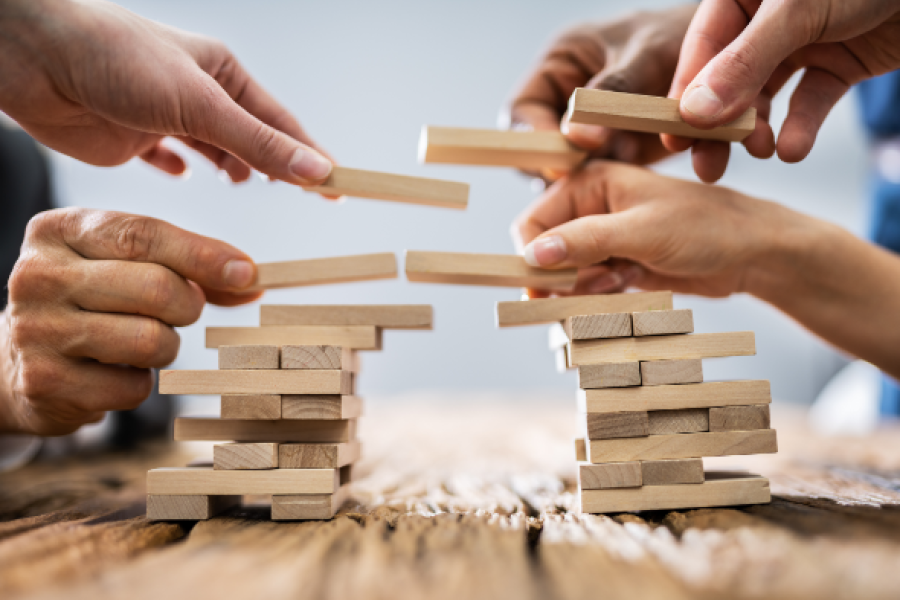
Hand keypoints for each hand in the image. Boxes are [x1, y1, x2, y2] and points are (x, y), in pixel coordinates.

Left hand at [0, 0, 331, 184]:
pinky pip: (164, 157)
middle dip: (277, 165)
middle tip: (307, 196)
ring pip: (212, 150)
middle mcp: (197, 94)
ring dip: (233, 168)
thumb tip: (317, 170)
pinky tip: (186, 175)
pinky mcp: (130, 138)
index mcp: (222, 74)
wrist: (32, 58)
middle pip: (251, 138)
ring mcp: (164, 116)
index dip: (312, 156)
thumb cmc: (117, 59)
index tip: (341, 186)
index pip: (280, 124)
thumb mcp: (201, 104)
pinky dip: (179, 167)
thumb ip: (258, 143)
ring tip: (250, 185)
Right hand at [0, 208, 262, 435]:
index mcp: (59, 231)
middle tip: (180, 313)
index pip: (144, 235)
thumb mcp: (127, 265)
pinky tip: (113, 372)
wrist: (18, 360)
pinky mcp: (44, 382)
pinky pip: (132, 387)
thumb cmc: (93, 301)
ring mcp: (35, 331)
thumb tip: (251, 278)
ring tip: (142, 342)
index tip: (246, 273)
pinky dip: (139, 384)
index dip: (203, 255)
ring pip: (149, 340)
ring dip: (165, 347)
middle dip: (187, 306)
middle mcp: (38, 276)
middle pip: (155, 288)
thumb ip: (190, 265)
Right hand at [508, 4, 695, 178]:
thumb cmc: (683, 36)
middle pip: (540, 147)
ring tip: (626, 171)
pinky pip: (603, 178)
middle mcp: (566, 99)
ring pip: (571, 170)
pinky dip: (620, 184)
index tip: (560, 163)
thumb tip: (576, 137)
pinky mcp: (615, 152)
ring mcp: (590, 130)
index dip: (533, 139)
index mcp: (560, 65)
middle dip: (562, 167)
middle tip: (589, 179)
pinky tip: (642, 179)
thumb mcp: (648, 56)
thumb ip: (613, 92)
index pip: (522, 110)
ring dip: (593, 179)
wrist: (728, 53)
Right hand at [513, 161, 800, 298]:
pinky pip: (589, 288)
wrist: (753, 254)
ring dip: (585, 289)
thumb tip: (532, 256)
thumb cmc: (705, 228)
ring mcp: (605, 239)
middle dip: (565, 276)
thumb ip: (585, 241)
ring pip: (566, 275)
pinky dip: (600, 297)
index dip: (534, 256)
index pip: (534, 222)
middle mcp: (591, 208)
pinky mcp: (619, 265)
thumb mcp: (642, 232)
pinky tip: (628, 287)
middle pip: (547, 252)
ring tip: (620, 283)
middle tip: (598, 284)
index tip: (548, 285)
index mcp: (591, 182)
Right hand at [665, 0, 899, 181]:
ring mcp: (802, 40)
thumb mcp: (798, 9)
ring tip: (761, 152)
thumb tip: (695, 113)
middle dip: (719, 124)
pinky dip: (801, 126)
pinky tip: (794, 148)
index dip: (686, 94)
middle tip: (706, 167)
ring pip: (766, 94)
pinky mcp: (838, 61)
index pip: (702, 47)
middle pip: (728, 77)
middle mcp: (765, 18)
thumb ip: (745, 63)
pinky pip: (810, 99)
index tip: (675, 137)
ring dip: (760, 128)